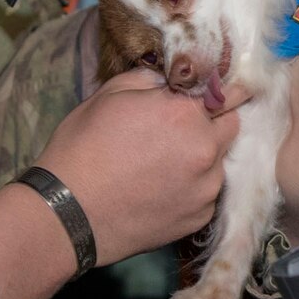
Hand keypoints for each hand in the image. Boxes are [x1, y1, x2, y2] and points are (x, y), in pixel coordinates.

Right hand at [33, 68, 242, 262]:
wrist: (68, 213)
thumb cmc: (82, 147)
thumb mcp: (110, 95)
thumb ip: (152, 80)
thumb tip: (172, 79)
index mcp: (186, 113)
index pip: (230, 91)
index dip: (221, 89)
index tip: (209, 92)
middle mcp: (206, 150)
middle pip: (230, 126)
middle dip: (212, 122)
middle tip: (178, 128)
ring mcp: (206, 189)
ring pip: (219, 162)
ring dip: (202, 157)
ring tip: (163, 163)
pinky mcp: (198, 218)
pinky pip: (207, 193)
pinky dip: (193, 187)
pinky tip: (162, 188)